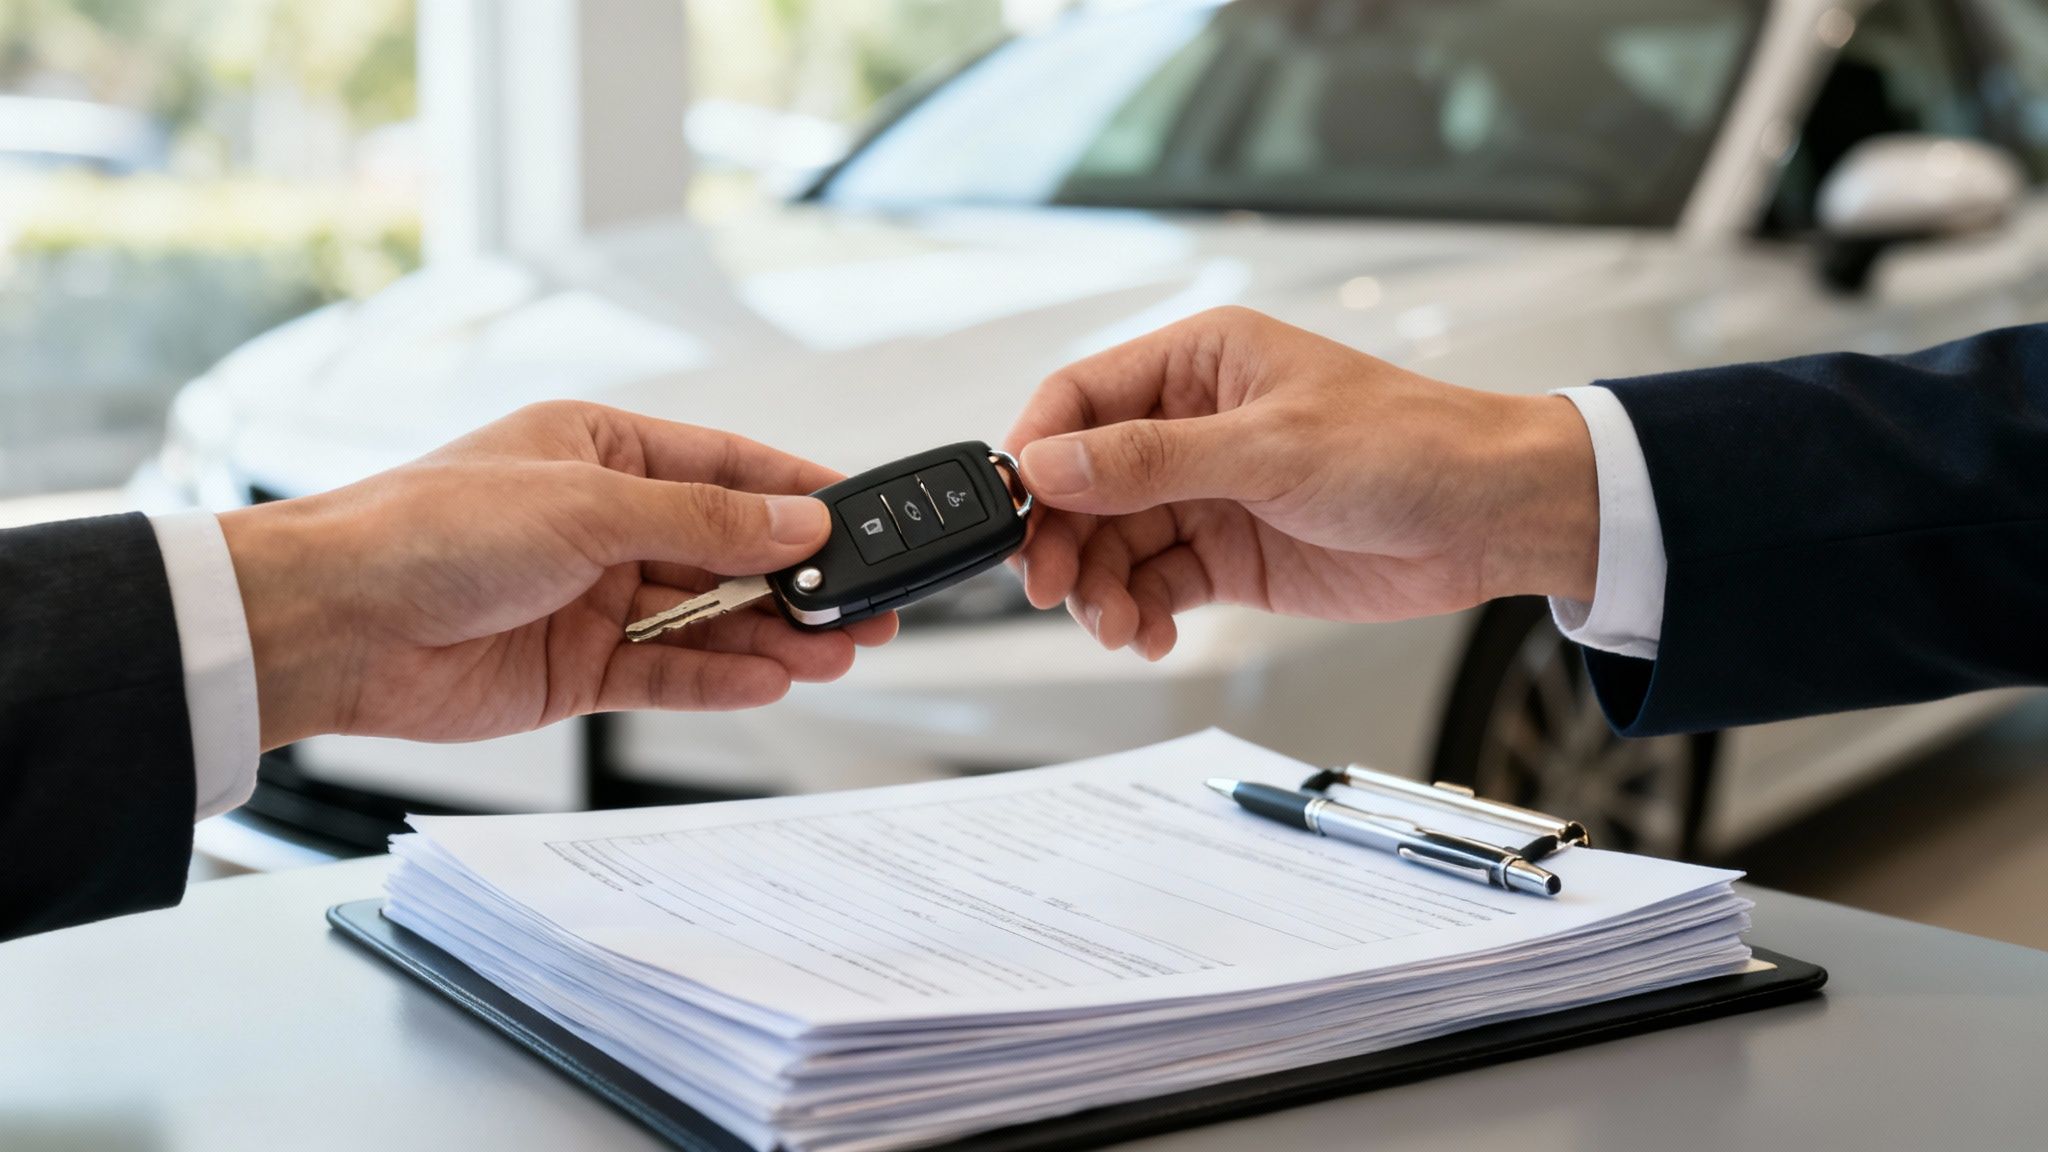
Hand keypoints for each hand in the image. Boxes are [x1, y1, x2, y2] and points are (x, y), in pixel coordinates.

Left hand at [218, 401, 896, 748]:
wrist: (332, 626)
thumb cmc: (429, 531)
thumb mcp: (587, 506)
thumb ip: (703, 522)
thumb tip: (798, 525)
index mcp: (601, 451)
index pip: (727, 468)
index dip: (800, 494)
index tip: (864, 519)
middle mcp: (603, 523)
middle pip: (728, 552)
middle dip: (799, 581)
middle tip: (868, 608)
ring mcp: (593, 598)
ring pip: (708, 619)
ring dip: (772, 636)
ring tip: (837, 654)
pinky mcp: (578, 669)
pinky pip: (668, 675)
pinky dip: (720, 680)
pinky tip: (771, 680)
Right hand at [1004, 307, 1597, 659]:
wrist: (1494, 518)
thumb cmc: (1410, 447)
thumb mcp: (1270, 449)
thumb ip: (1152, 461)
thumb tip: (1051, 463)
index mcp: (1199, 362)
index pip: (1081, 398)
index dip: (1037, 454)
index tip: (1015, 511)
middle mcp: (1191, 424)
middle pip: (1084, 482)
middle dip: (1062, 538)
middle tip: (1053, 588)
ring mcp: (1208, 493)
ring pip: (1112, 543)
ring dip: (1100, 589)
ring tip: (1116, 626)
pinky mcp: (1229, 554)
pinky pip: (1155, 585)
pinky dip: (1140, 615)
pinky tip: (1150, 634)